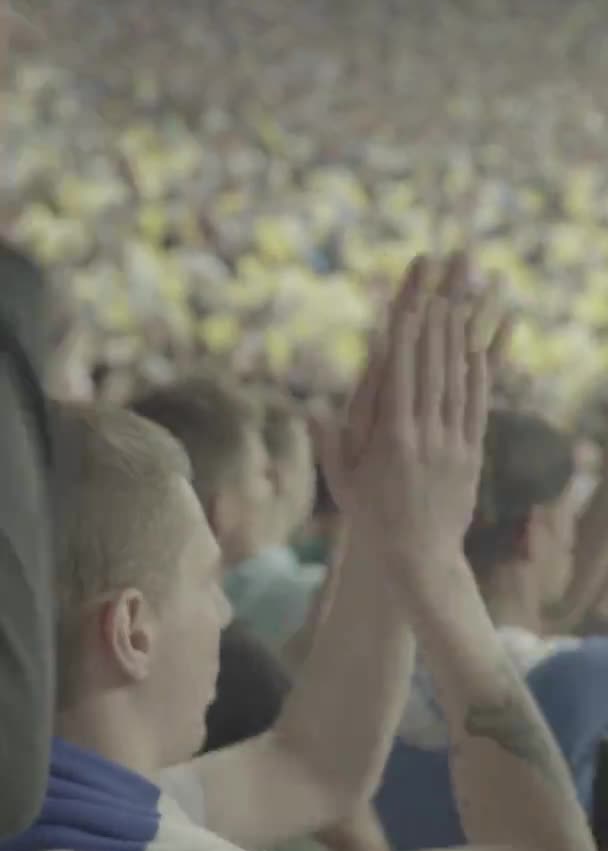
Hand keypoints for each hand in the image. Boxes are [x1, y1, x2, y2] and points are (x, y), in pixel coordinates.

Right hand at [319, 253, 498, 580]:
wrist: (419, 558)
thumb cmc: (372, 519)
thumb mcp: (343, 484)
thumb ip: (330, 446)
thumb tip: (311, 411)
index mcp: (392, 442)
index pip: (401, 379)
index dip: (407, 341)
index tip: (408, 309)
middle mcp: (425, 438)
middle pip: (432, 373)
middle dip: (433, 331)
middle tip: (435, 293)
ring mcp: (451, 446)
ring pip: (456, 386)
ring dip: (456, 345)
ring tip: (457, 309)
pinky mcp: (470, 455)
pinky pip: (475, 409)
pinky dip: (477, 378)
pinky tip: (476, 352)